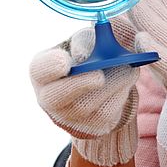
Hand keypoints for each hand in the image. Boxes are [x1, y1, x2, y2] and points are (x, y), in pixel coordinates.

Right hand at [30, 24, 138, 166]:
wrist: (107, 80)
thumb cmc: (91, 53)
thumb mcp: (88, 39)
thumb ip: (87, 39)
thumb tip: (87, 50)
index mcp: (43, 70)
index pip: (40, 69)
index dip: (50, 67)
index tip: (65, 62)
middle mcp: (49, 96)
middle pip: (56, 96)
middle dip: (79, 84)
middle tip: (99, 76)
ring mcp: (68, 116)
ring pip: (86, 106)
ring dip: (109, 85)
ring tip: (125, 67)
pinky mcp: (90, 127)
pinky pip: (105, 114)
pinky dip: (119, 94)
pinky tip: (126, 79)